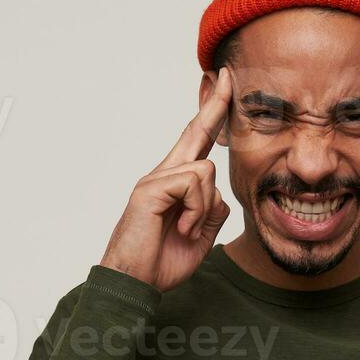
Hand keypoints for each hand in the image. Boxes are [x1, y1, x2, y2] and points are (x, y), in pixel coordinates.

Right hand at [101, 69, 232, 291]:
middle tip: (225, 75)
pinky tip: (182, 229)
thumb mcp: (200, 235)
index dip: (212, 115)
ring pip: (205, 171)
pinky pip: (193, 184)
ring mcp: (154, 180)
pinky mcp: (149, 189)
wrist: (135, 284)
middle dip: (214, 104)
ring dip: (205, 208)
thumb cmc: (162, 262)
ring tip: (188, 230)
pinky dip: (196, 212)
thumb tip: (218, 193)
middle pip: (195, 132)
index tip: (224, 87)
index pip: (198, 142)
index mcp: (176, 184)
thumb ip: (211, 211)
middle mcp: (163, 175)